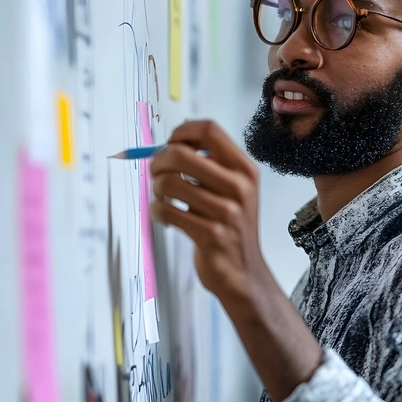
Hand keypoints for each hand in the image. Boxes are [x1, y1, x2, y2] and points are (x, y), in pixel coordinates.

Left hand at [150, 119, 322, 401]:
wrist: (244, 272)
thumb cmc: (231, 227)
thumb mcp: (233, 190)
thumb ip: (210, 166)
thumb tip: (171, 143)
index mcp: (245, 169)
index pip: (209, 129)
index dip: (181, 132)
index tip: (171, 145)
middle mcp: (240, 186)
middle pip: (182, 153)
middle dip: (158, 162)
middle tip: (157, 175)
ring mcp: (227, 211)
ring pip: (168, 183)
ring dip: (156, 191)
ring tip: (164, 200)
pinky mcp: (210, 234)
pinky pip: (165, 211)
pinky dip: (157, 212)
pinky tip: (167, 218)